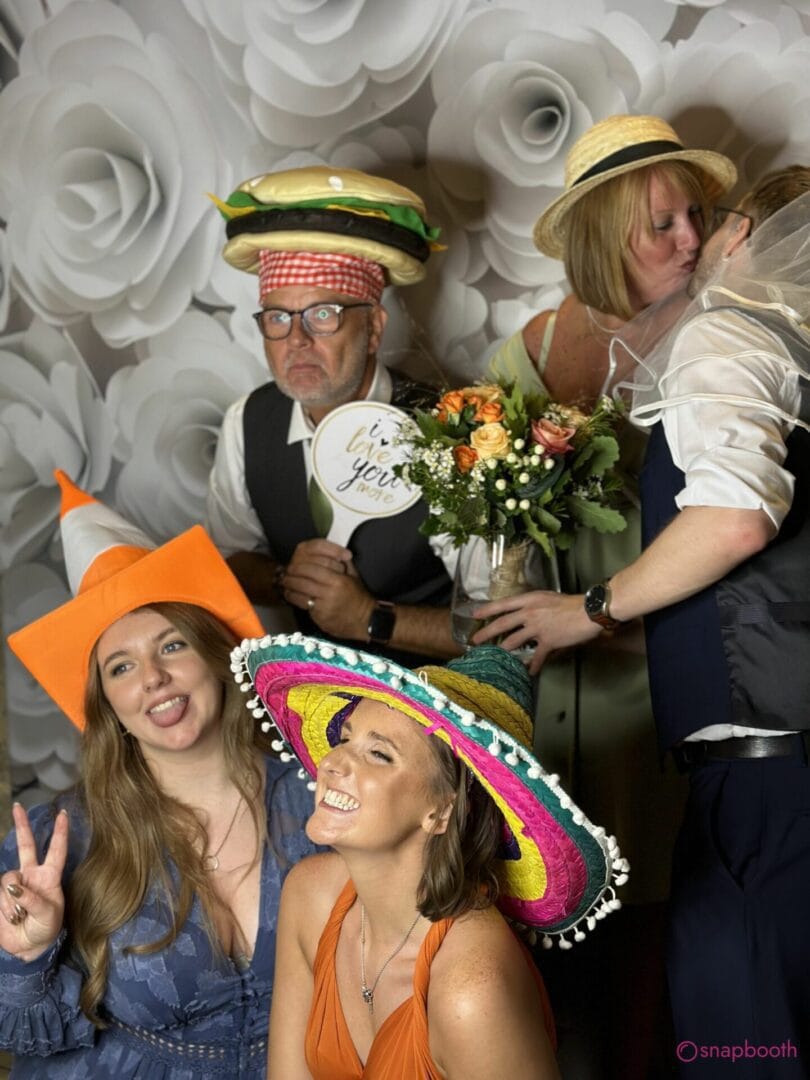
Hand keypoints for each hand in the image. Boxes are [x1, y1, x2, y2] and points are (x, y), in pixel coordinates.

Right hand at [0, 802, 68, 961]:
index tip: (63, 813)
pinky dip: (4, 908)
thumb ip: (32, 899)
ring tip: (20, 916)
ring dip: (12, 900)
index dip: (60, 832)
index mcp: (50, 877)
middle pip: (26, 846)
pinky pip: (0, 894)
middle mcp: (32, 875)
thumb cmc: (45, 929)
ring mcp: (15, 884)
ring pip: (8, 878)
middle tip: (17, 807)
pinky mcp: (1, 895)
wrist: (28, 948)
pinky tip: (11, 917)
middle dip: (21, 826)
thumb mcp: (47, 915)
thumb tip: (14, 887)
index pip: (56, 850)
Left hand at [282, 539, 373, 640]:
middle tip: (286, 572)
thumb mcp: (353, 576)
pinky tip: (291, 594)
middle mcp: (331, 591)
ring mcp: (324, 604)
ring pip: (300, 591)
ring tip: (285, 583)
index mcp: (339, 580)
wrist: (364, 620)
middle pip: (304, 577)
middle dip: (291, 574)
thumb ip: (341, 563)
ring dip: (289, 586)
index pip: (313, 567)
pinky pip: (302, 603)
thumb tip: (329, 552)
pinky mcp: (320, 616)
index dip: (300, 565)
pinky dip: (293, 597)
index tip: (294, 564)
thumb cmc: (358, 597)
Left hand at [471, 590, 599, 674]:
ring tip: (496, 656)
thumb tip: (524, 612)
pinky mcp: (548, 641)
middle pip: (502, 624)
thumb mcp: (547, 597)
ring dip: (503, 650)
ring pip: (513, 641)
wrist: (587, 611)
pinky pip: (537, 656)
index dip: (487, 609)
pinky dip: (534, 665)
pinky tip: (530, 672)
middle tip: (475, 640)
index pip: (503, 604)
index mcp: (529, 600)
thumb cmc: (570, 603)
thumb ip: (533, 604)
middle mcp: (529, 613)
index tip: (475, 615)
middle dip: (486, 633)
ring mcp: (537, 628)